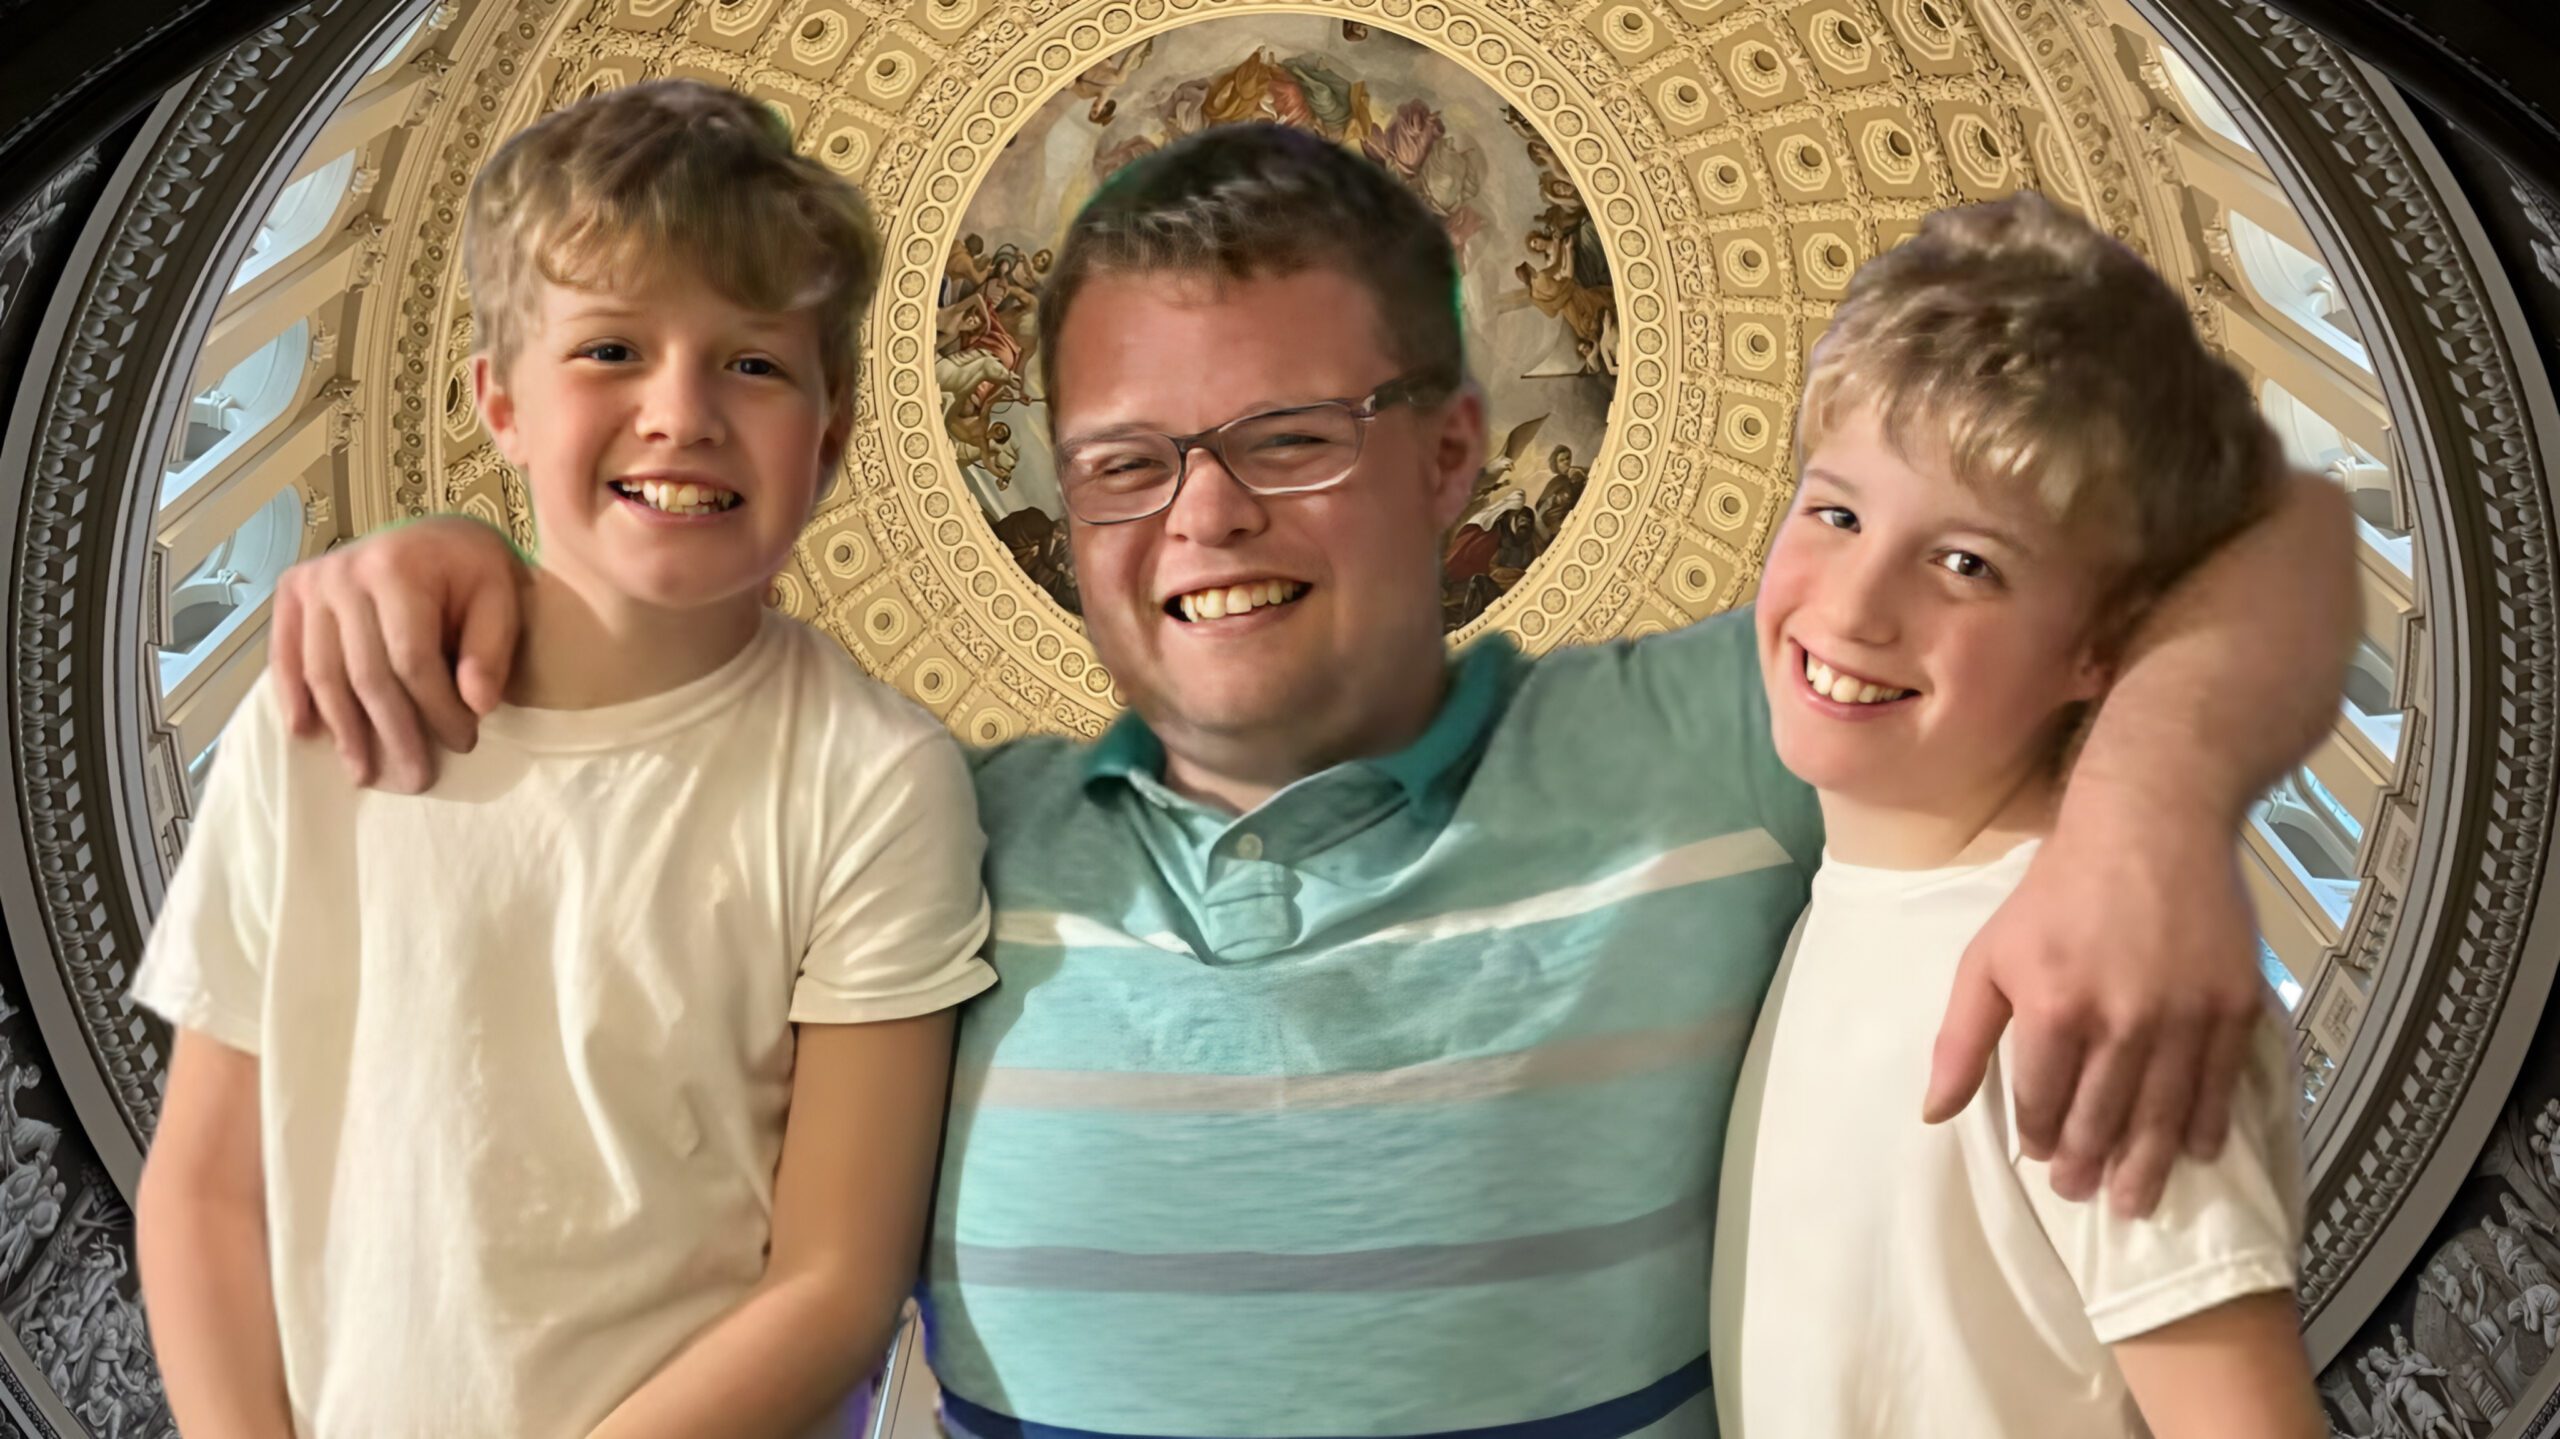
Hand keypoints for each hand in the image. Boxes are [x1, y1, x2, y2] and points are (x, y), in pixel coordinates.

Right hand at [269, 516, 525, 791]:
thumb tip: (477, 705)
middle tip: (415, 778)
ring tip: (364, 773)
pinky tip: (306, 733)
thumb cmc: (473, 570)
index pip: (412, 659)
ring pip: (324, 672)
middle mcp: (345, 571)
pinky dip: (292, 695)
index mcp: (399, 567)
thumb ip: (491, 649)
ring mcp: (314, 580)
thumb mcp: (500, 597)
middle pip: (365, 671)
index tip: (464, 743)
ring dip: (344, 730)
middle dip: (393, 732)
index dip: (437, 709)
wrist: (439, 535)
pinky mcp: (293, 590)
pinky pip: (286, 654)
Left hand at [1926, 786, 2265, 1217]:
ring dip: (2147, 1165)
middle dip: (2090, 1166)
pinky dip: (2206, 1127)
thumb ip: (1961, 1039)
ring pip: (2162, 1115)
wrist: (2151, 825)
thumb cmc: (2055, 894)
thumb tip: (1933, 1113)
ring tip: (2135, 1202)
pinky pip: (2218, 1086)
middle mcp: (2121, 1021)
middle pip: (2103, 1120)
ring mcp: (2182, 1016)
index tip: (2042, 1158)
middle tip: (2084, 1194)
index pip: (2042, 1102)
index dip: (2041, 1138)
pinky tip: (2196, 1153)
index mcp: (2053, 1009)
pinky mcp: (2233, 1005)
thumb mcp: (1988, 956)